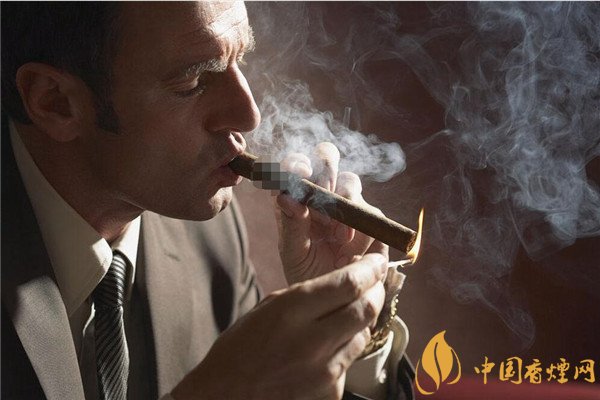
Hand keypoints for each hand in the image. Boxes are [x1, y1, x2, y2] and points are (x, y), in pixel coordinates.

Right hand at [171, 254, 386, 399]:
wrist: (224, 397)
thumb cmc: (240, 349)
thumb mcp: (269, 308)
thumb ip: (309, 295)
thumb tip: (348, 281)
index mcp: (291, 311)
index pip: (349, 283)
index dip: (371, 269)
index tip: (378, 261)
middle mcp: (311, 341)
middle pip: (366, 308)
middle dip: (376, 290)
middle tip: (376, 282)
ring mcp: (323, 371)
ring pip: (362, 334)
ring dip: (361, 320)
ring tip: (347, 312)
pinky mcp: (329, 392)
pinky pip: (348, 362)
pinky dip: (344, 349)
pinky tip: (324, 348)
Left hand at [277, 142, 388, 284]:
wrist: (334, 301)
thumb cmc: (307, 273)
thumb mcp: (292, 251)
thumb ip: (290, 224)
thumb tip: (285, 195)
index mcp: (296, 196)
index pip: (294, 165)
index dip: (295, 162)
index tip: (296, 173)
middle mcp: (322, 195)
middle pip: (326, 158)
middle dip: (325, 167)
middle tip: (321, 187)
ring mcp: (347, 206)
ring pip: (350, 181)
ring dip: (342, 197)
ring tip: (332, 228)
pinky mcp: (370, 219)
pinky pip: (369, 209)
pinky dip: (357, 221)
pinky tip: (345, 241)